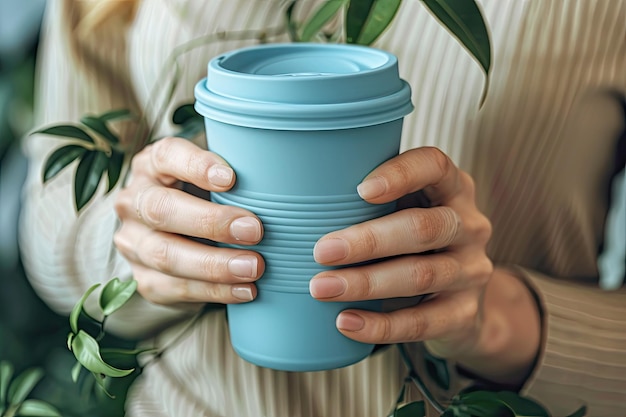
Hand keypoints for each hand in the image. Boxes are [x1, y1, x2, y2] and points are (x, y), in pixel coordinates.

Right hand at [113, 137, 264, 306]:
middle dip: (210, 222)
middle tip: (254, 230)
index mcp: (152, 165)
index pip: (167, 156)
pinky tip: (244, 290)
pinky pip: (174, 288)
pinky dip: (213, 291)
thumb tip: (285, 179)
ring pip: (165, 254)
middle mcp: (134, 201)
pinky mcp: (143, 278)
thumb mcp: (214, 178)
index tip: (231, 178)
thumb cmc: (206, 198)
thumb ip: (236, 176)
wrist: (179, 237)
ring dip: (213, 264)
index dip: (197, 165)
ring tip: (253, 267)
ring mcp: (134, 242)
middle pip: (161, 209)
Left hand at [309, 146, 492, 358]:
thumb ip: (368, 201)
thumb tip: (290, 203)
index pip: (434, 166)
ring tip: (322, 288)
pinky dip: (381, 325)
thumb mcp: (404, 212)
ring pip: (421, 275)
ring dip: (367, 283)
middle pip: (423, 227)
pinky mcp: (464, 313)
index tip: (360, 190)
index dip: (400, 174)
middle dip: (368, 240)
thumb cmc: (414, 244)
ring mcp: (470, 270)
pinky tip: (346, 321)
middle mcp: (468, 225)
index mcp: (451, 188)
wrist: (460, 303)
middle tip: (321, 252)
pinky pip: (422, 322)